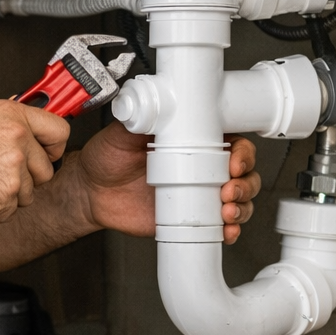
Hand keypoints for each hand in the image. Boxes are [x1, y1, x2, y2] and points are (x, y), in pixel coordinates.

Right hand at [0, 100, 69, 226]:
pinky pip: (10, 212)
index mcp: (12, 117)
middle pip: (46, 170)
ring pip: (28, 194)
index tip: (47, 154)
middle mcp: (17, 140)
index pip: (59, 131)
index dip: (54, 148)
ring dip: (8, 197)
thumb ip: (5, 121)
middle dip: (27, 179)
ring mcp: (14, 169)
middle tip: (1, 177)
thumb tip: (21, 124)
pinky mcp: (5, 196)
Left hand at [72, 124, 259, 242]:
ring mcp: (198, 193)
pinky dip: (230, 228)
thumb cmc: (106, 158)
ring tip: (226, 211)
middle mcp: (201, 166)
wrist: (90, 193)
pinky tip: (226, 230)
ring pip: (238, 198)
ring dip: (242, 206)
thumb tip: (158, 104)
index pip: (232, 140)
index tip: (234, 160)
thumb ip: (141, 119)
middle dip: (245, 182)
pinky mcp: (190, 216)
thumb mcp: (121, 133)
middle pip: (244, 171)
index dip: (242, 151)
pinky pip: (219, 224)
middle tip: (229, 189)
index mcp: (192, 140)